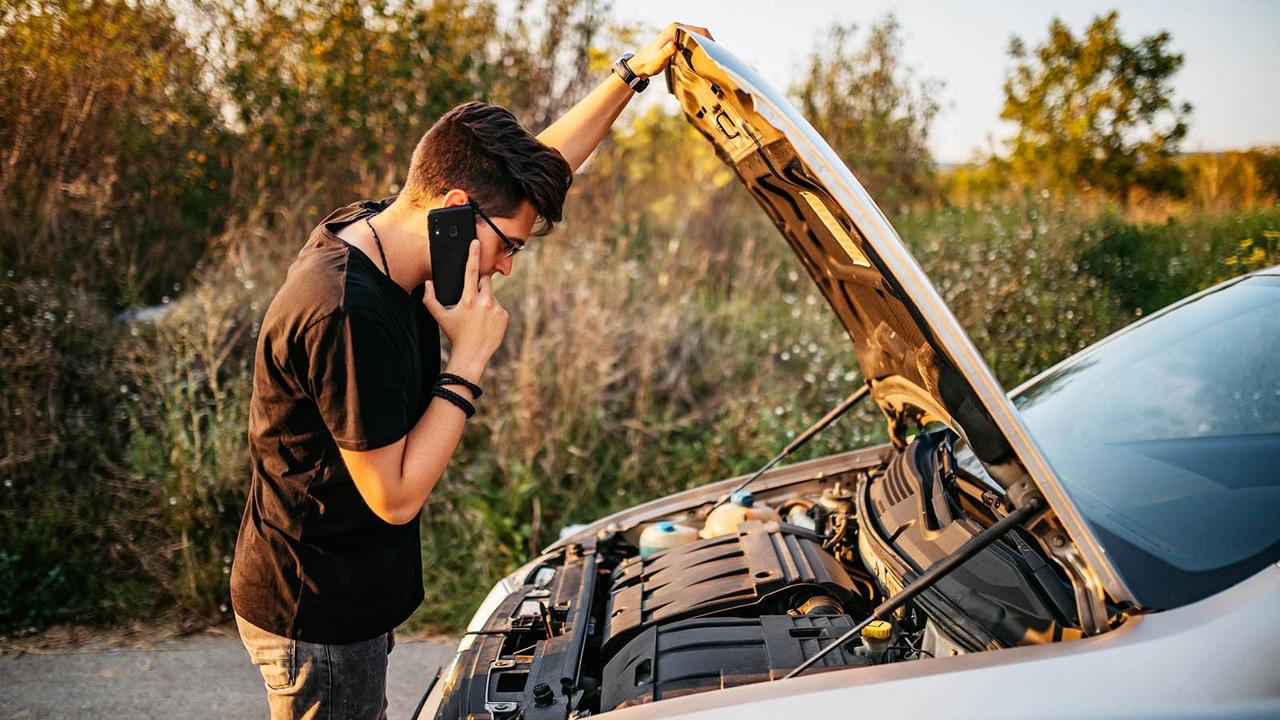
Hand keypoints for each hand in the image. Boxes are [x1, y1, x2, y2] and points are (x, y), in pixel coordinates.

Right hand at [423, 240, 508, 381]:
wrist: (472, 355)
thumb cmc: (455, 335)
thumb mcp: (439, 317)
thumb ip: (430, 299)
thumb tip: (428, 283)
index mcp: (468, 299)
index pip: (471, 271)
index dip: (473, 254)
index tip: (476, 242)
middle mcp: (484, 301)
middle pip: (485, 280)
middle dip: (479, 284)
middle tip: (472, 299)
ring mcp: (496, 308)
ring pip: (491, 294)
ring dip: (485, 300)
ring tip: (478, 316)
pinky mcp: (504, 316)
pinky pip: (499, 306)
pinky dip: (493, 311)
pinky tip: (486, 322)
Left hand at [628, 22, 713, 77]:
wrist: (639, 65)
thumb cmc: (648, 63)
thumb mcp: (658, 60)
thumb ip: (665, 53)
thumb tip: (673, 45)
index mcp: (675, 29)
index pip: (699, 30)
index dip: (710, 40)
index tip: (716, 52)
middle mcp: (677, 28)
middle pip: (701, 32)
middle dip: (710, 43)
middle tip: (717, 57)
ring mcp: (677, 33)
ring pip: (698, 36)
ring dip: (706, 45)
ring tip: (712, 58)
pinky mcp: (677, 39)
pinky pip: (693, 40)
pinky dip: (700, 46)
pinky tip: (703, 57)